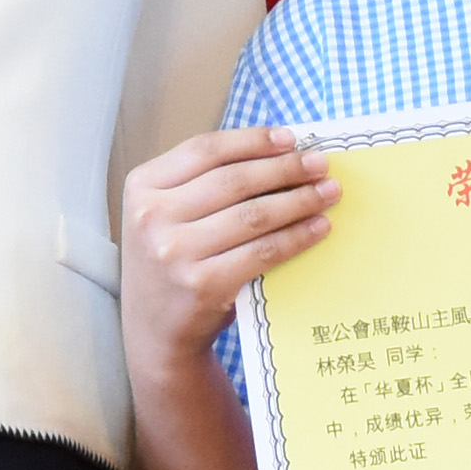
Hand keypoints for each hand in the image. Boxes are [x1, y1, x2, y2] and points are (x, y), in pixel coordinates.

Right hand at [121, 125, 339, 363]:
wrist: (154, 331)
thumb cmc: (171, 262)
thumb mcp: (166, 214)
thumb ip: (202, 183)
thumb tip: (277, 151)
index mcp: (142, 187)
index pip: (205, 149)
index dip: (252, 140)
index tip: (290, 138)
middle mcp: (152, 217)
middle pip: (234, 179)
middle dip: (285, 168)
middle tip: (321, 165)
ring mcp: (175, 252)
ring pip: (254, 214)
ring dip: (300, 200)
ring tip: (328, 193)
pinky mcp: (204, 284)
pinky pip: (263, 252)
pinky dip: (297, 237)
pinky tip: (319, 227)